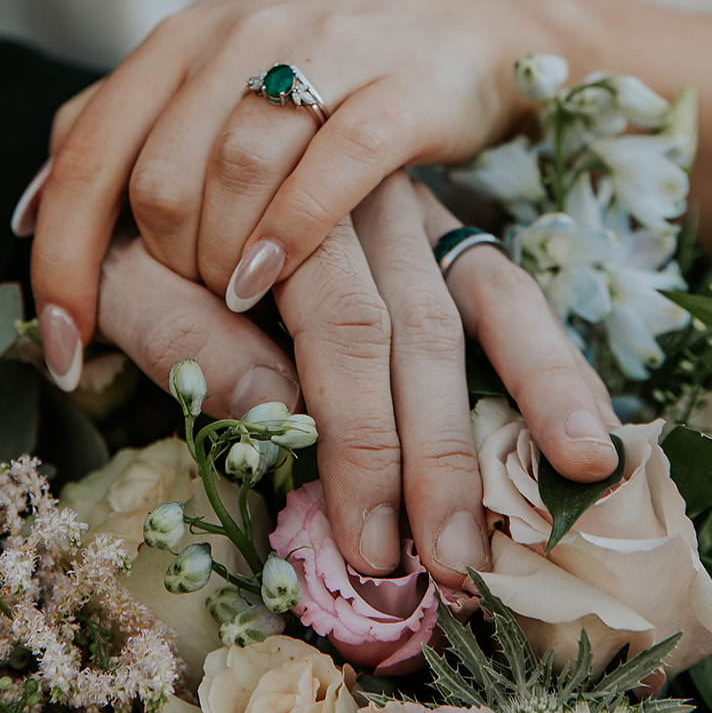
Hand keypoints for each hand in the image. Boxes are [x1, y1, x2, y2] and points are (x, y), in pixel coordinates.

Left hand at [26, 0, 539, 355]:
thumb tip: (31, 214)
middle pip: (157, 175)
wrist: (471, 19)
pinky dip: (288, 235)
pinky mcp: (396, 89)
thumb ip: (131, 131)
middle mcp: (238, 37)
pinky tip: (267, 280)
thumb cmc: (330, 68)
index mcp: (181, 39)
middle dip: (160, 266)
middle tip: (192, 306)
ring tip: (233, 300)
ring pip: (233, 173)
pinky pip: (327, 171)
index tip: (62, 341)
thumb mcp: (219, 79)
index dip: (60, 254)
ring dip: (220, 258)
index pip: (87, 151)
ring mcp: (320, 55)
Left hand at [94, 171, 617, 587]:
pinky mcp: (437, 234)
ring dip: (528, 396)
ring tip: (579, 481)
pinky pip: (506, 289)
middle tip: (458, 561)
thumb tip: (275, 410)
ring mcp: (412, 212)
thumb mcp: (122, 272)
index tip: (369, 542)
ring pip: (485, 296)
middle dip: (443, 449)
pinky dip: (550, 359)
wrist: (145, 151)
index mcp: (282, 205)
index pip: (343, 324)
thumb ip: (179, 329)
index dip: (360, 436)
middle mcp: (362, 201)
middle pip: (421, 324)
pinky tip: (590, 426)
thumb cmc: (127, 233)